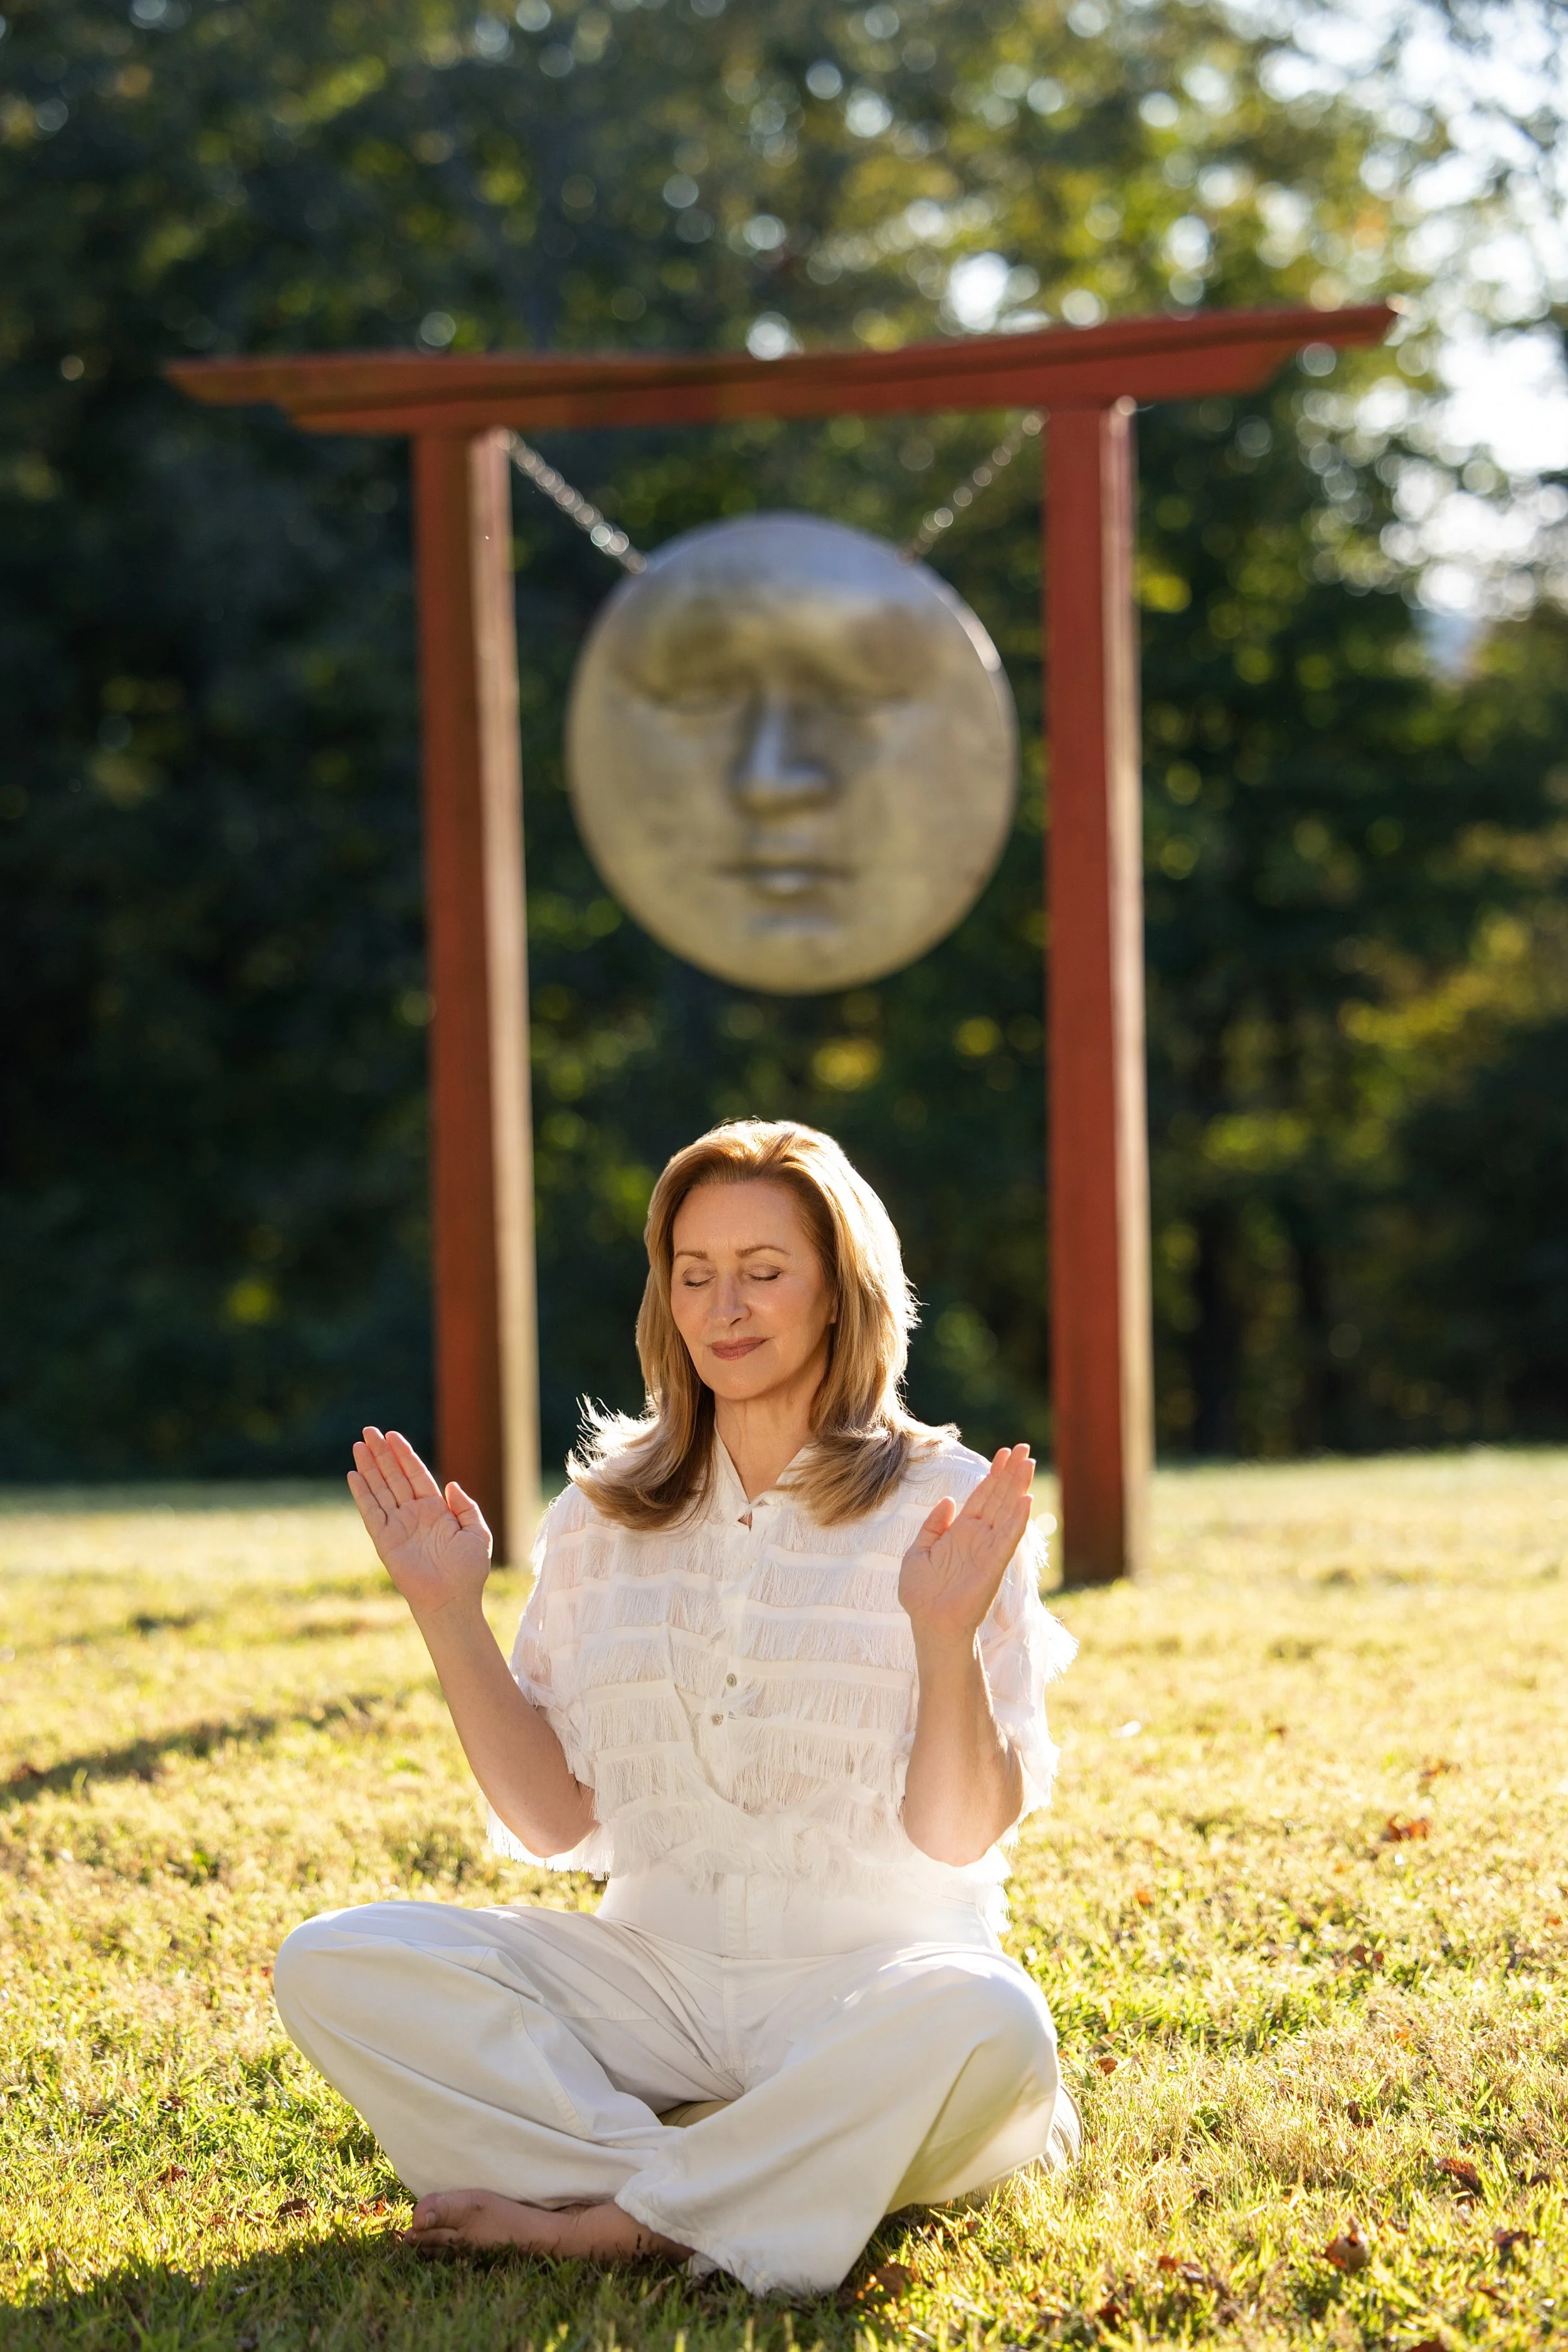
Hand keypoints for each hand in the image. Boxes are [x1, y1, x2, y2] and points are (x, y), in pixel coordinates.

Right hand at [348, 1427, 491, 1622]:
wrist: (452, 1599)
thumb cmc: (468, 1571)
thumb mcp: (477, 1533)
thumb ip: (466, 1507)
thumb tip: (451, 1484)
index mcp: (436, 1510)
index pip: (416, 1475)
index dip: (404, 1455)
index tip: (393, 1435)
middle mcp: (414, 1515)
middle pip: (394, 1477)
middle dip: (382, 1454)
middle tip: (369, 1431)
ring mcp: (398, 1526)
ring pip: (380, 1489)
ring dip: (369, 1467)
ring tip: (359, 1445)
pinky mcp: (385, 1540)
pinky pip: (371, 1512)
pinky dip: (362, 1494)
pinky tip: (354, 1475)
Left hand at [899, 1443, 1034, 1645]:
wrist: (928, 1623)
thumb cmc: (922, 1594)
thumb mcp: (919, 1551)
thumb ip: (934, 1525)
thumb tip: (948, 1501)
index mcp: (961, 1532)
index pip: (982, 1496)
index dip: (993, 1474)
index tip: (1003, 1452)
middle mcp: (979, 1537)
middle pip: (999, 1498)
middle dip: (1010, 1473)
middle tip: (1023, 1448)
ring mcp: (988, 1549)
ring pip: (1007, 1511)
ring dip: (1018, 1487)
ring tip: (1028, 1463)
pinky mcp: (993, 1565)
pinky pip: (1008, 1538)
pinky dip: (1018, 1520)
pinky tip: (1026, 1500)